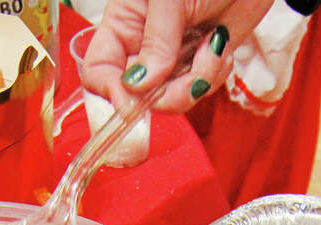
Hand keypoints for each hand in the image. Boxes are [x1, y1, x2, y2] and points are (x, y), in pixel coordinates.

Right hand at [82, 0, 273, 112]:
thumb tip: (138, 86)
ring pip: (173, 99)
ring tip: (213, 46)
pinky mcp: (201, 63)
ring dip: (199, 80)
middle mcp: (144, 44)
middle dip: (169, 94)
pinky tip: (221, 45)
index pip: (99, 69)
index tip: (134, 104)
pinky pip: (201, 90)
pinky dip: (215, 73)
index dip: (112, 92)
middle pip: (139, 96)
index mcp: (124, 22)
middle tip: (193, 76)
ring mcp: (173, 57)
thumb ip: (156, 42)